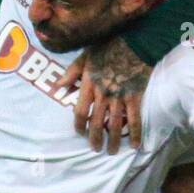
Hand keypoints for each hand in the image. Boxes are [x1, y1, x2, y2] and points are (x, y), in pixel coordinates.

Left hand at [54, 37, 149, 154]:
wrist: (134, 41)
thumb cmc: (108, 46)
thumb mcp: (85, 56)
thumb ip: (71, 72)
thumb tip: (57, 85)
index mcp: (89, 84)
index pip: (80, 111)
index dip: (79, 125)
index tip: (79, 133)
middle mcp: (103, 94)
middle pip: (96, 122)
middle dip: (95, 138)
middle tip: (95, 148)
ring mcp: (120, 96)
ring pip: (114, 125)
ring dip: (113, 141)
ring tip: (111, 151)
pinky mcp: (135, 97)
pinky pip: (135, 119)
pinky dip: (135, 134)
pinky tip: (135, 145)